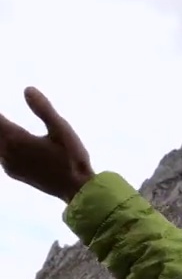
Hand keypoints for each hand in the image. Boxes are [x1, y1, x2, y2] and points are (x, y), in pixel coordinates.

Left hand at [0, 88, 94, 202]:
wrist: (77, 190)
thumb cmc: (73, 158)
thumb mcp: (62, 130)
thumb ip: (44, 109)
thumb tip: (27, 89)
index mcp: (17, 139)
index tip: (0, 110)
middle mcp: (7, 152)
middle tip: (2, 118)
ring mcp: (8, 164)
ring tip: (4, 126)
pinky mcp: (13, 172)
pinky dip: (1, 144)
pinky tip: (5, 142)